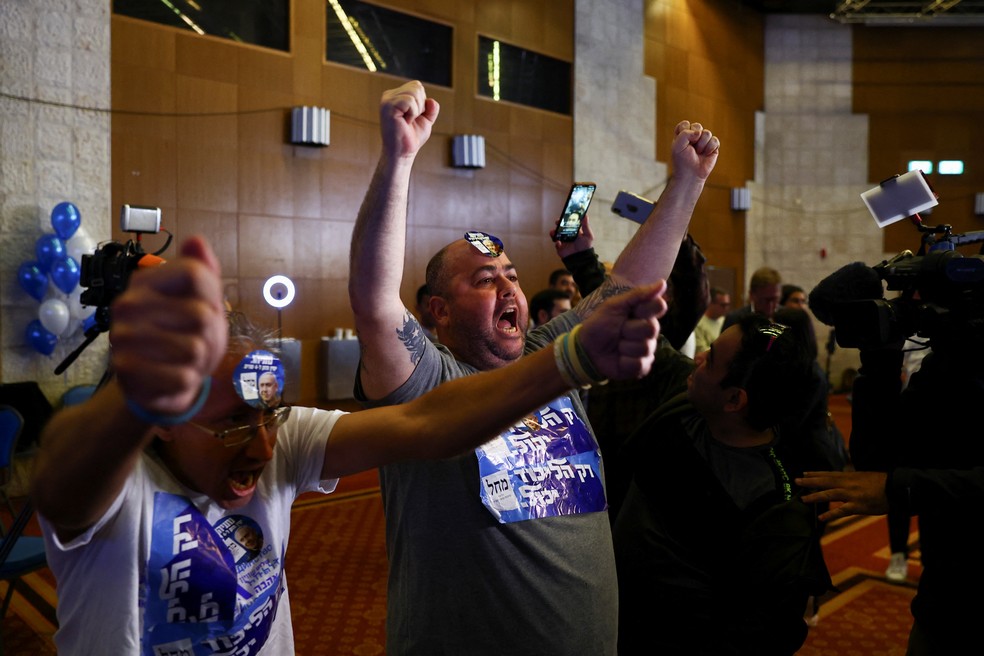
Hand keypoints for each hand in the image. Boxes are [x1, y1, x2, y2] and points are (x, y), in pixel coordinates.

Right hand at [109, 236, 227, 416]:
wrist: (160, 382)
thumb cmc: (185, 336)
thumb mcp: (204, 302)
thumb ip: (203, 271)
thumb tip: (196, 240)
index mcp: (145, 281)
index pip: (197, 273)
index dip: (214, 297)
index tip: (205, 308)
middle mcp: (127, 304)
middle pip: (202, 314)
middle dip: (210, 335)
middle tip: (195, 341)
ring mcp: (123, 337)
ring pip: (195, 349)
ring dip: (200, 361)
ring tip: (184, 360)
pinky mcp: (125, 370)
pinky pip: (182, 377)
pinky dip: (187, 381)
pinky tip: (173, 377)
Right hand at [379, 80, 440, 162]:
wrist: (403, 153)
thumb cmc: (412, 137)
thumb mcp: (426, 120)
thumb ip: (431, 108)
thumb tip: (431, 100)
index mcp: (396, 96)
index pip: (417, 86)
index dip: (422, 102)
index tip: (413, 117)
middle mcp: (389, 96)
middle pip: (416, 86)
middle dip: (421, 105)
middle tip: (410, 120)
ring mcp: (387, 100)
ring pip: (414, 91)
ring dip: (417, 110)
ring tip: (407, 121)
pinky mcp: (388, 106)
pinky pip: (410, 100)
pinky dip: (413, 113)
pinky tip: (405, 122)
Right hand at [551, 213, 594, 257]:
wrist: (582, 259)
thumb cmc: (586, 247)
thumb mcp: (588, 235)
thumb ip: (586, 226)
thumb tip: (586, 215)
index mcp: (574, 231)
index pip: (569, 223)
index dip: (566, 219)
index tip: (564, 215)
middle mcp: (568, 235)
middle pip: (561, 228)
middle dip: (558, 224)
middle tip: (557, 222)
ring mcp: (563, 241)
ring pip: (556, 235)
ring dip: (554, 232)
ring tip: (553, 232)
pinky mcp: (560, 248)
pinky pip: (556, 244)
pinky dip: (556, 243)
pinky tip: (559, 243)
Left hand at [577, 282, 666, 380]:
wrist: (586, 348)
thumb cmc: (600, 324)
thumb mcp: (615, 305)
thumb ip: (638, 295)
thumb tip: (663, 282)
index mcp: (644, 314)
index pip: (658, 306)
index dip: (643, 309)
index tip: (629, 312)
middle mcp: (649, 331)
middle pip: (651, 328)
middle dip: (628, 329)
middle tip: (618, 331)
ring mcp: (647, 350)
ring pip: (644, 347)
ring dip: (623, 346)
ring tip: (616, 345)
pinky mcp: (642, 367)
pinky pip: (639, 364)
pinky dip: (624, 362)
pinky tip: (618, 358)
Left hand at [672, 121, 719, 181]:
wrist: (690, 175)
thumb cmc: (682, 161)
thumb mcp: (677, 146)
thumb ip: (685, 133)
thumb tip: (699, 132)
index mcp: (683, 135)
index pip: (685, 124)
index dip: (685, 131)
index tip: (682, 142)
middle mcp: (693, 137)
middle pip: (697, 126)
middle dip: (694, 138)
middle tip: (691, 148)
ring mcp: (704, 141)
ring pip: (707, 133)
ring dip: (702, 145)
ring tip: (698, 153)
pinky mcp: (712, 147)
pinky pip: (715, 140)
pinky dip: (710, 148)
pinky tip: (706, 154)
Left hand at [796, 470, 889, 521]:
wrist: (897, 488)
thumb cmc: (882, 483)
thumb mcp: (864, 476)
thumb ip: (852, 479)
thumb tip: (843, 481)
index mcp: (850, 476)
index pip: (829, 474)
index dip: (816, 474)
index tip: (804, 473)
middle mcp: (848, 484)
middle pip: (825, 481)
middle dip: (810, 481)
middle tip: (796, 481)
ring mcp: (852, 495)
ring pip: (829, 494)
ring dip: (815, 496)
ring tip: (803, 499)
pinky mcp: (858, 506)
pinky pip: (841, 511)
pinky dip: (830, 514)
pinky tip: (821, 518)